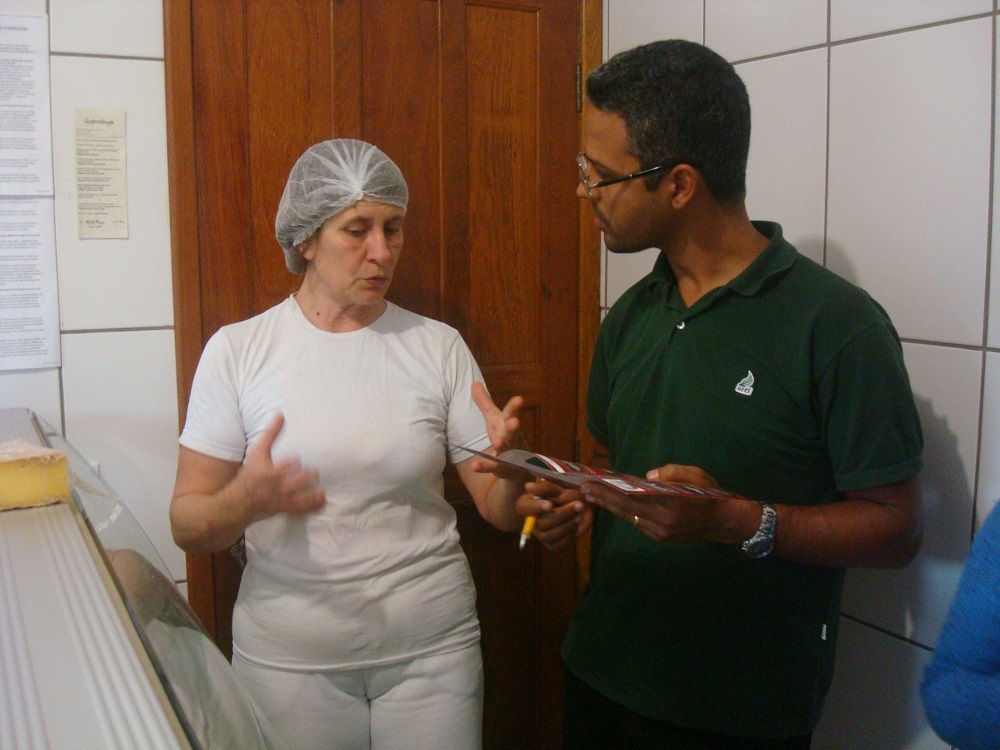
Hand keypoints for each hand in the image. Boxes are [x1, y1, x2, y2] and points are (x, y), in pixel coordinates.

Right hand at [237, 412, 325, 521]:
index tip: (297, 457)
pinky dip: (312, 506)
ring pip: (298, 499)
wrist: (240, 500)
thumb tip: (281, 413)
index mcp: (267, 472)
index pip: (278, 468)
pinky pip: (300, 509)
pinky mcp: (285, 507)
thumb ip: (270, 433)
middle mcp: (274, 487)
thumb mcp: (257, 451)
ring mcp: (280, 499)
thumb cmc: (251, 472)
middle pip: (291, 484)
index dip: (288, 463)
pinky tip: (323, 500)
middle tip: (314, 471)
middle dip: (304, 478)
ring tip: (321, 490)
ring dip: (310, 495)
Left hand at [469, 382, 527, 478]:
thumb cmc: (505, 436)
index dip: (515, 407)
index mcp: (508, 424)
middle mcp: (511, 438)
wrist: (519, 466)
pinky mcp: (501, 468)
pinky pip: (493, 467)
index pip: (512, 414)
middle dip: (513, 427)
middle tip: (514, 422)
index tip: (519, 399)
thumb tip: (474, 382)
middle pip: (513, 431)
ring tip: (497, 442)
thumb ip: (485, 403)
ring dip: (502, 445)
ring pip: (507, 450)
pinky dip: (484, 467)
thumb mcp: (494, 419)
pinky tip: (474, 466)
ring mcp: (509, 454)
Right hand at [519, 481, 592, 550]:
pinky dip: (570, 534)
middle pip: (541, 524)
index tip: (549, 505)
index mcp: (527, 505)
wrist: (579, 507)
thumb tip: (528, 487)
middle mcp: (531, 522)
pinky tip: (576, 524)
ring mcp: (540, 535)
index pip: (524, 508)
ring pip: (549, 536)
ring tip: (579, 515)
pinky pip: (558, 545)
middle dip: (561, 515)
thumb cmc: (564, 494)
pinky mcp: (552, 545)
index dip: (536, 508)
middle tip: (579, 505)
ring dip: (567, 525)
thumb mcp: (557, 487)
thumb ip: (545, 488)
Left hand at [579, 463, 724, 543]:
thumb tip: (646, 476)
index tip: (592, 484)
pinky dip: (625, 513)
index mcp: (670, 505)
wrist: (726, 523)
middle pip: (625, 509)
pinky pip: (638, 523)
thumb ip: (670, 473)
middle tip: (584, 490)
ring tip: (594, 495)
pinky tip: (615, 504)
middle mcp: (662, 522)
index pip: (632, 497)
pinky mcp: (661, 538)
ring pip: (630, 518)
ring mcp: (660, 533)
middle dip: (603, 499)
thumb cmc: (711, 494)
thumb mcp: (695, 476)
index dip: (610, 491)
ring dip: (611, 506)